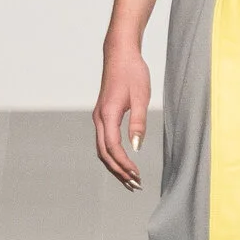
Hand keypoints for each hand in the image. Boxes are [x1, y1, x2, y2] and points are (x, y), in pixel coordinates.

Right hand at [93, 45, 150, 189]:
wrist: (120, 54)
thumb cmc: (132, 72)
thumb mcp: (141, 96)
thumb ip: (138, 123)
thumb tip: (136, 147)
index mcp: (107, 114)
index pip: (113, 148)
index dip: (124, 164)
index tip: (137, 175)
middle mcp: (99, 118)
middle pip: (104, 153)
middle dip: (118, 171)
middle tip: (134, 185)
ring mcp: (99, 117)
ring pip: (102, 149)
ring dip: (114, 166)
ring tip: (129, 180)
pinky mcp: (102, 115)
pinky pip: (104, 141)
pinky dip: (112, 155)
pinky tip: (123, 162)